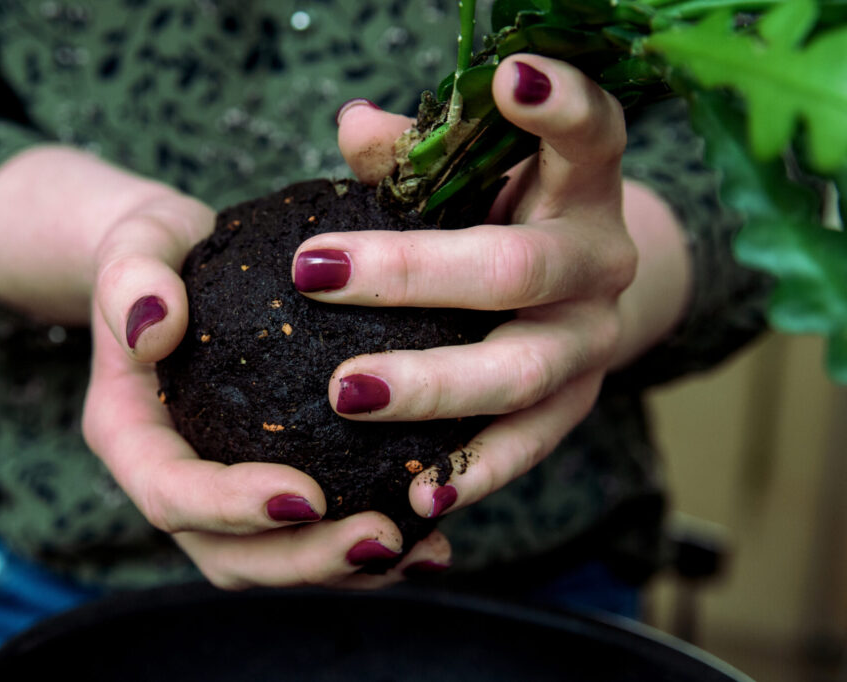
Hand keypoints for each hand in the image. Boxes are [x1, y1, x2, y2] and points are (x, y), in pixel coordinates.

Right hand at [0, 147, 448, 588]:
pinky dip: (365, 550)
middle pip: (229, 554)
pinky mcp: (266, 485)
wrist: (171, 270)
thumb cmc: (152, 254)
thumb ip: (132, 282)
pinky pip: (312, 532)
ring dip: (345, 569)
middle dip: (305, 560)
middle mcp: (175, 481)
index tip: (306, 496)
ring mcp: (221, 494)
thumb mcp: (135, 248)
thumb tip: (155, 327)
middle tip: (382, 537)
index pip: (172, 495)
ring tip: (420, 550)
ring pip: (276, 559)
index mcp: (131, 439)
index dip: (233, 508)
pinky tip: (431, 539)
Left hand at [295, 55, 689, 520]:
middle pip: (517, 270)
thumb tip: (353, 124)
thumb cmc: (505, 213)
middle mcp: (599, 264)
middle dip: (412, 274)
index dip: (560, 105)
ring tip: (345, 393)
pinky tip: (411, 500)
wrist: (578, 290)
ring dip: (431, 387)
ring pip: (519, 374)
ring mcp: (592, 345)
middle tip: (315, 275)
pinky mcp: (575, 410)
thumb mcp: (477, 174)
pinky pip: (524, 451)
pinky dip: (470, 477)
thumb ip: (420, 152)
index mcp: (581, 187)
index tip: (509, 74)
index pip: (593, 134)